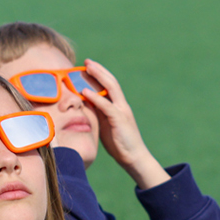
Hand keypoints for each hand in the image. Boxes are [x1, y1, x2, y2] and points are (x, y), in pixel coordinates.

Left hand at [77, 60, 168, 189]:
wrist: (134, 158)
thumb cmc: (119, 143)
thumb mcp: (106, 125)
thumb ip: (99, 113)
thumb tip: (86, 104)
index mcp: (118, 106)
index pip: (110, 85)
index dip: (100, 74)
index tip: (88, 66)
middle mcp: (122, 105)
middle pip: (111, 82)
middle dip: (99, 70)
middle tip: (87, 61)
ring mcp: (122, 111)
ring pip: (111, 89)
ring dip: (98, 77)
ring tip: (87, 68)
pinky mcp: (119, 120)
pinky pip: (106, 106)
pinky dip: (96, 98)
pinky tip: (85, 91)